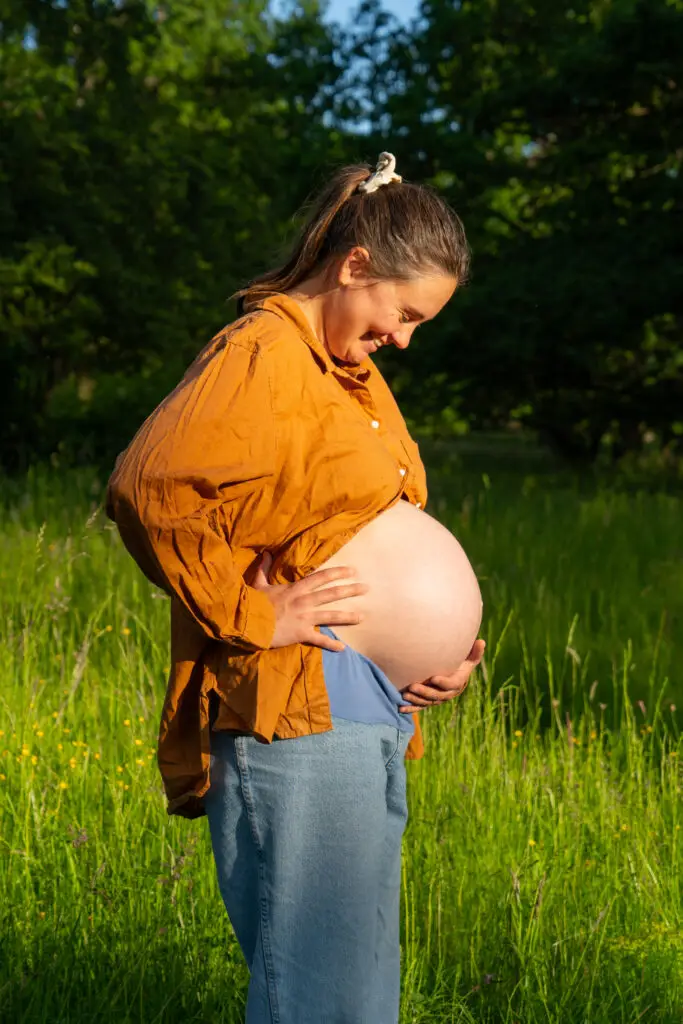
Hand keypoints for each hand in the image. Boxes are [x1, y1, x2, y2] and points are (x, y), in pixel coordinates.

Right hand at [248, 551, 368, 651]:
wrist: (247, 621)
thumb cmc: (253, 602)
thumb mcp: (259, 583)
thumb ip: (264, 569)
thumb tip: (266, 553)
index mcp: (296, 588)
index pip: (321, 577)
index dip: (338, 573)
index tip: (352, 571)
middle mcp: (304, 601)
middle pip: (332, 594)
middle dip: (350, 590)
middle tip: (366, 588)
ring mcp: (304, 618)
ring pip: (331, 616)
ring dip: (348, 616)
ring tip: (362, 617)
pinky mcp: (301, 633)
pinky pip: (319, 640)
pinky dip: (331, 645)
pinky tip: (343, 648)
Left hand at [398, 639, 485, 712]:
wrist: (452, 674)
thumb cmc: (460, 662)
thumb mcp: (468, 658)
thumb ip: (474, 652)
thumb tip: (481, 641)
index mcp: (458, 683)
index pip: (452, 684)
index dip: (443, 682)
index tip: (433, 678)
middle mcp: (448, 693)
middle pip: (437, 695)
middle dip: (425, 692)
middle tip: (412, 686)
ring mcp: (437, 698)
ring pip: (427, 702)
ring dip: (416, 700)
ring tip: (405, 694)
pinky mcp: (428, 701)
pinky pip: (420, 706)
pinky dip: (411, 708)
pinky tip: (400, 708)